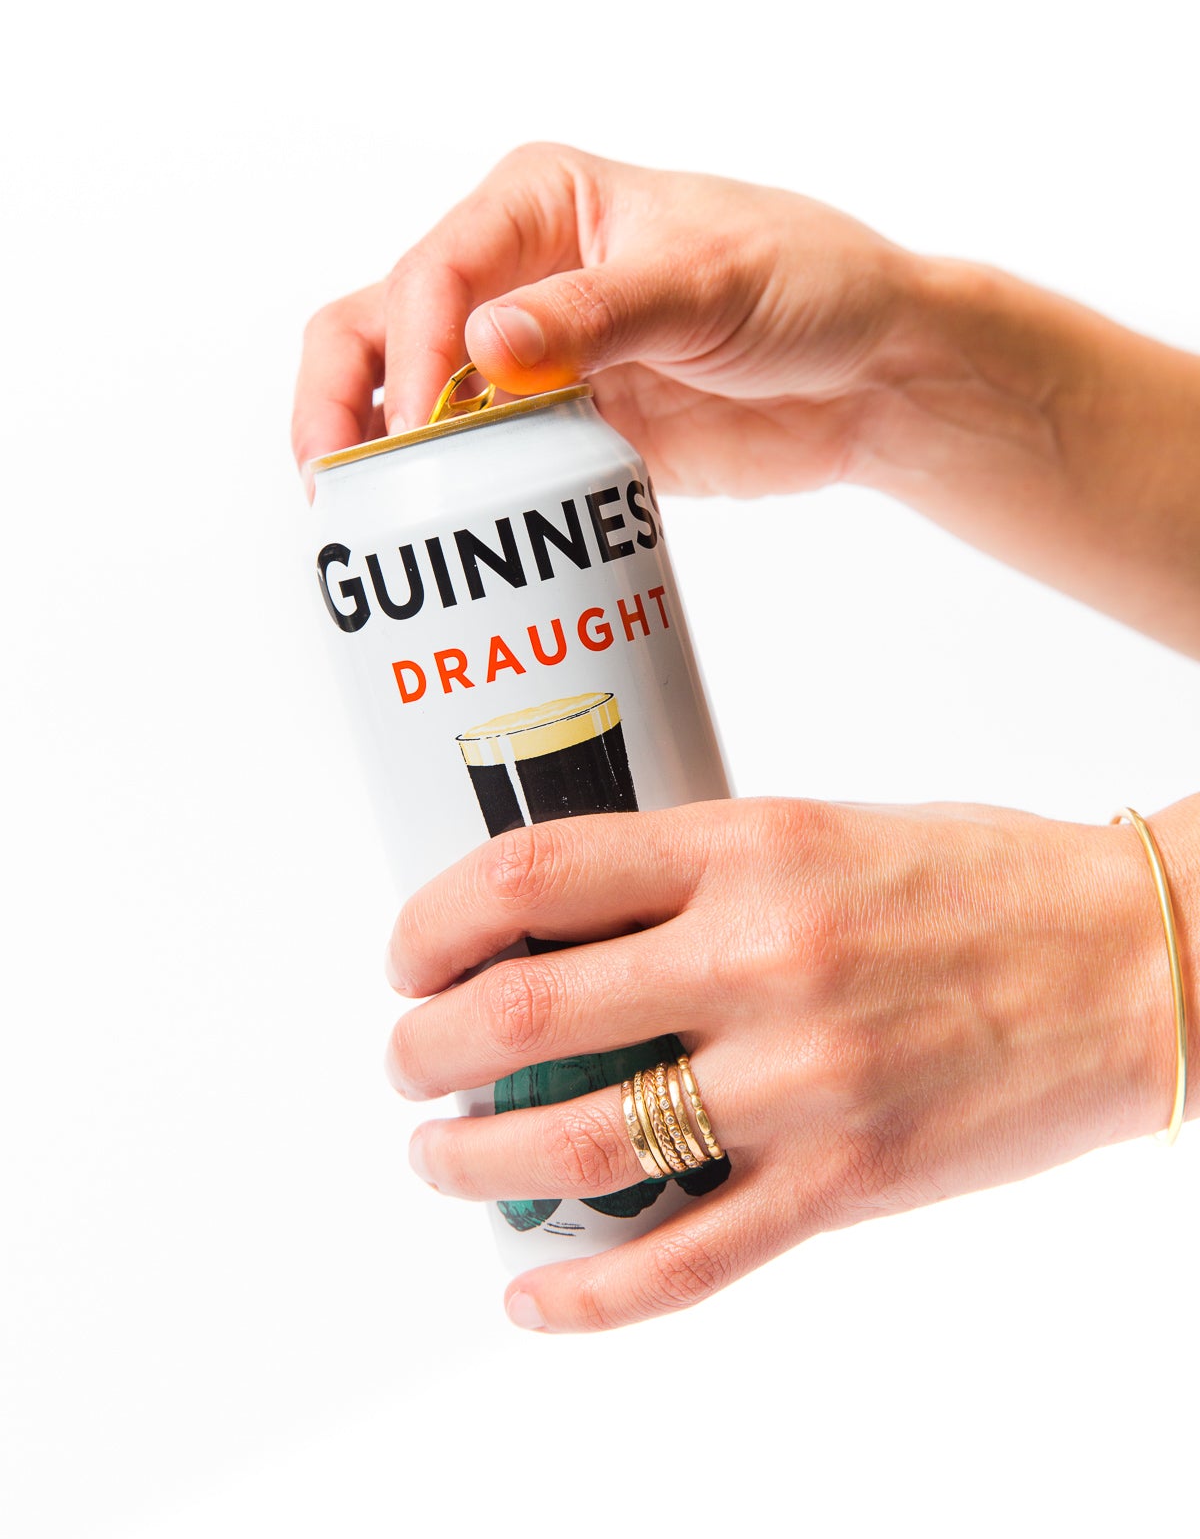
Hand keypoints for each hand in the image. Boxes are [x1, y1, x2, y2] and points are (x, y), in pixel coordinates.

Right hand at [292, 143, 917, 495]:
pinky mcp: (559, 432)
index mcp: (539, 205)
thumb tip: (483, 350)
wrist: (875, 374)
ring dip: (384, 461)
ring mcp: (531, 360)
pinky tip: (437, 546)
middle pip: (382, 328)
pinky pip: (478, 467)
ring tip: (371, 530)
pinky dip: (448, 503)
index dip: (408, 351)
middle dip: (345, 402)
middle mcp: (515, 275)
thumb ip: (597, 313)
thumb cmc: (808, 285)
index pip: (433, 271)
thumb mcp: (709, 285)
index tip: (420, 429)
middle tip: (338, 486)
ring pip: (412, 403)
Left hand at [384, 796, 1183, 1333]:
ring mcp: (803, 1079)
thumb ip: (695, 875)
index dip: (433, 921)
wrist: (1133, 958)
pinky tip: (531, 1296)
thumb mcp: (818, 830)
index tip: (409, 954)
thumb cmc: (977, 881)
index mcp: (748, 848)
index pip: (532, 876)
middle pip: (525, 1013)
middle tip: (411, 1060)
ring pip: (581, 1144)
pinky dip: (589, 1293)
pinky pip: (690, 1261)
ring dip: (475, 1160)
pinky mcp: (846, 1182)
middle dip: (426, 1049)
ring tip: (443, 1154)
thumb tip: (562, 930)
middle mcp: (762, 956)